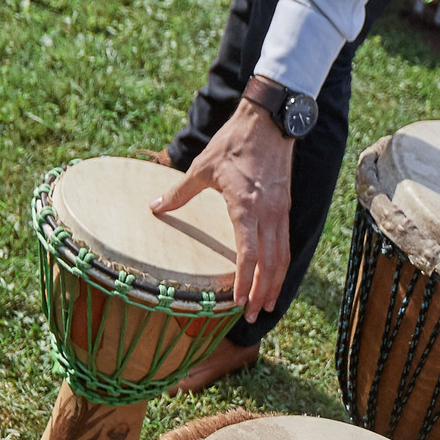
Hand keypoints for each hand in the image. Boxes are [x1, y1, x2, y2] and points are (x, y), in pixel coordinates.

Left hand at [155, 97, 294, 317]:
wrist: (268, 123)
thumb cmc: (234, 144)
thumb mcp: (202, 168)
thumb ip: (179, 193)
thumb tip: (154, 208)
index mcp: (245, 208)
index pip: (249, 255)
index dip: (244, 282)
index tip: (238, 302)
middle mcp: (267, 215)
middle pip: (270, 264)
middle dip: (261, 293)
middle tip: (251, 315)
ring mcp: (279, 212)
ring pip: (282, 257)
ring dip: (275, 284)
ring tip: (266, 305)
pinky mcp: (284, 208)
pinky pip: (285, 244)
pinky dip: (279, 265)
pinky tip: (273, 277)